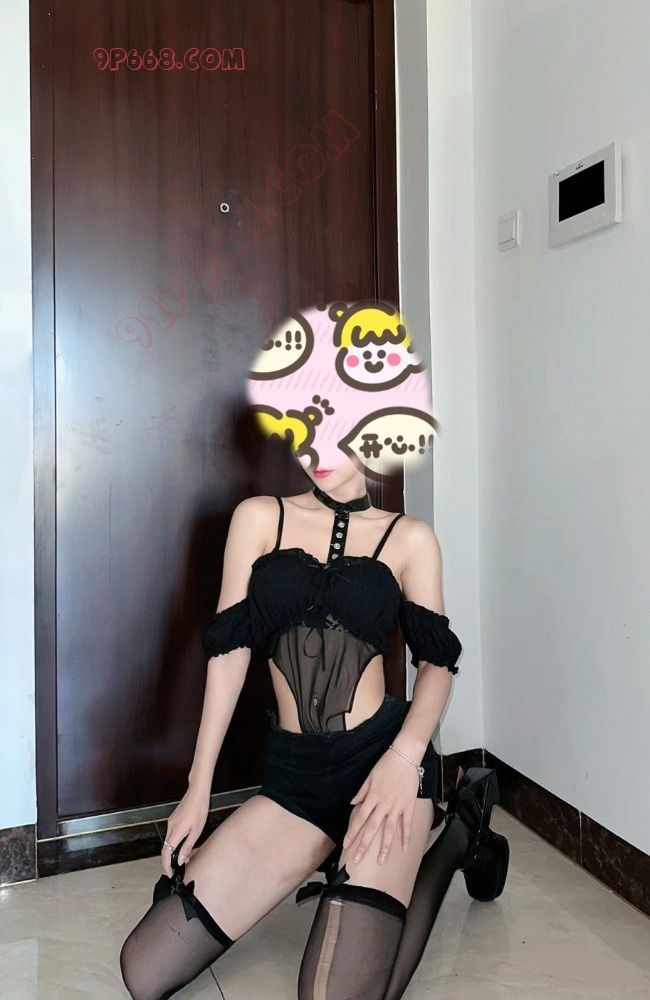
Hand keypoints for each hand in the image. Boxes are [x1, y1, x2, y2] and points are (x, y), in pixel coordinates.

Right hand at [161, 785, 209, 875]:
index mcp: (176, 832)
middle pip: (165, 849)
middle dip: (168, 861)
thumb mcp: (197, 831)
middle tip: (176, 870)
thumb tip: (180, 860)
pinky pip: (171, 835)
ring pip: (168, 842)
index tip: (170, 874)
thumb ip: (187, 846)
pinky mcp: (173, 819)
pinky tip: (183, 845)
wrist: (197, 792)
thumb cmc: (199, 809)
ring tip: (183, 859)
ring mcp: (170, 822)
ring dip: (172, 852)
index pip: (165, 853)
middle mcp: (170, 828)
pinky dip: (174, 843)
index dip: (166, 866)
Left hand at [342, 748, 419, 864]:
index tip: (346, 844)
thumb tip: (352, 803)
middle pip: (372, 828)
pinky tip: (403, 849)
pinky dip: (405, 837)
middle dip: (364, 844)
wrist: (404, 756)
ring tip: (380, 861)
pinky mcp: (408, 805)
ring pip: (389, 830)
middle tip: (357, 859)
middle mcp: (383, 804)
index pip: (360, 818)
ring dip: (384, 846)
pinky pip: (406, 824)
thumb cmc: (386, 764)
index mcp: (372, 797)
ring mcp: (396, 806)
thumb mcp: (370, 776)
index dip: (352, 832)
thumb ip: (361, 791)